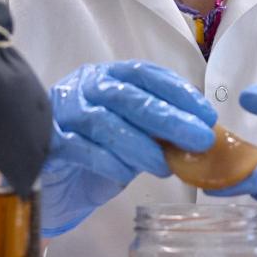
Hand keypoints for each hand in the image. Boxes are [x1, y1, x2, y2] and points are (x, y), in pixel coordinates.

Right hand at [39, 61, 216, 236]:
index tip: (207, 115)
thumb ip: (157, 130)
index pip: (146, 74)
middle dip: (169, 118)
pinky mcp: (49, 142)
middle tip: (200, 139)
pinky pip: (81, 148)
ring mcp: (64, 112)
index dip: (179, 92)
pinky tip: (126, 174)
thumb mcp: (133, 136)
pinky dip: (108, 161)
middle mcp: (85, 87)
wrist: (52, 182)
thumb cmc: (97, 152)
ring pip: (104, 122)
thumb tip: (200, 135)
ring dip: (140, 145)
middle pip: (129, 97)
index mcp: (108, 77)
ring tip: (165, 166)